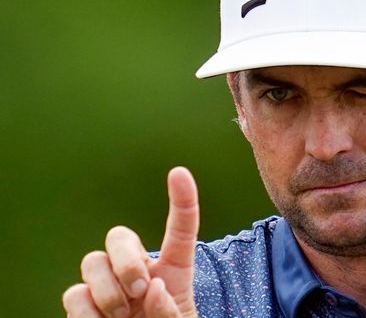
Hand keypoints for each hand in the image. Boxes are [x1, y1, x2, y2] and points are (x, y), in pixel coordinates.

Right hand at [63, 167, 199, 317]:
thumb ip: (173, 310)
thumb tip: (152, 288)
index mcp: (173, 273)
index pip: (179, 231)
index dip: (181, 201)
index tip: (179, 172)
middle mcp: (136, 272)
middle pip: (119, 235)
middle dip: (126, 259)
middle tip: (139, 290)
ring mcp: (106, 287)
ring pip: (92, 262)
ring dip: (107, 291)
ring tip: (123, 316)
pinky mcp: (82, 305)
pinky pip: (74, 294)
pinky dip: (87, 312)